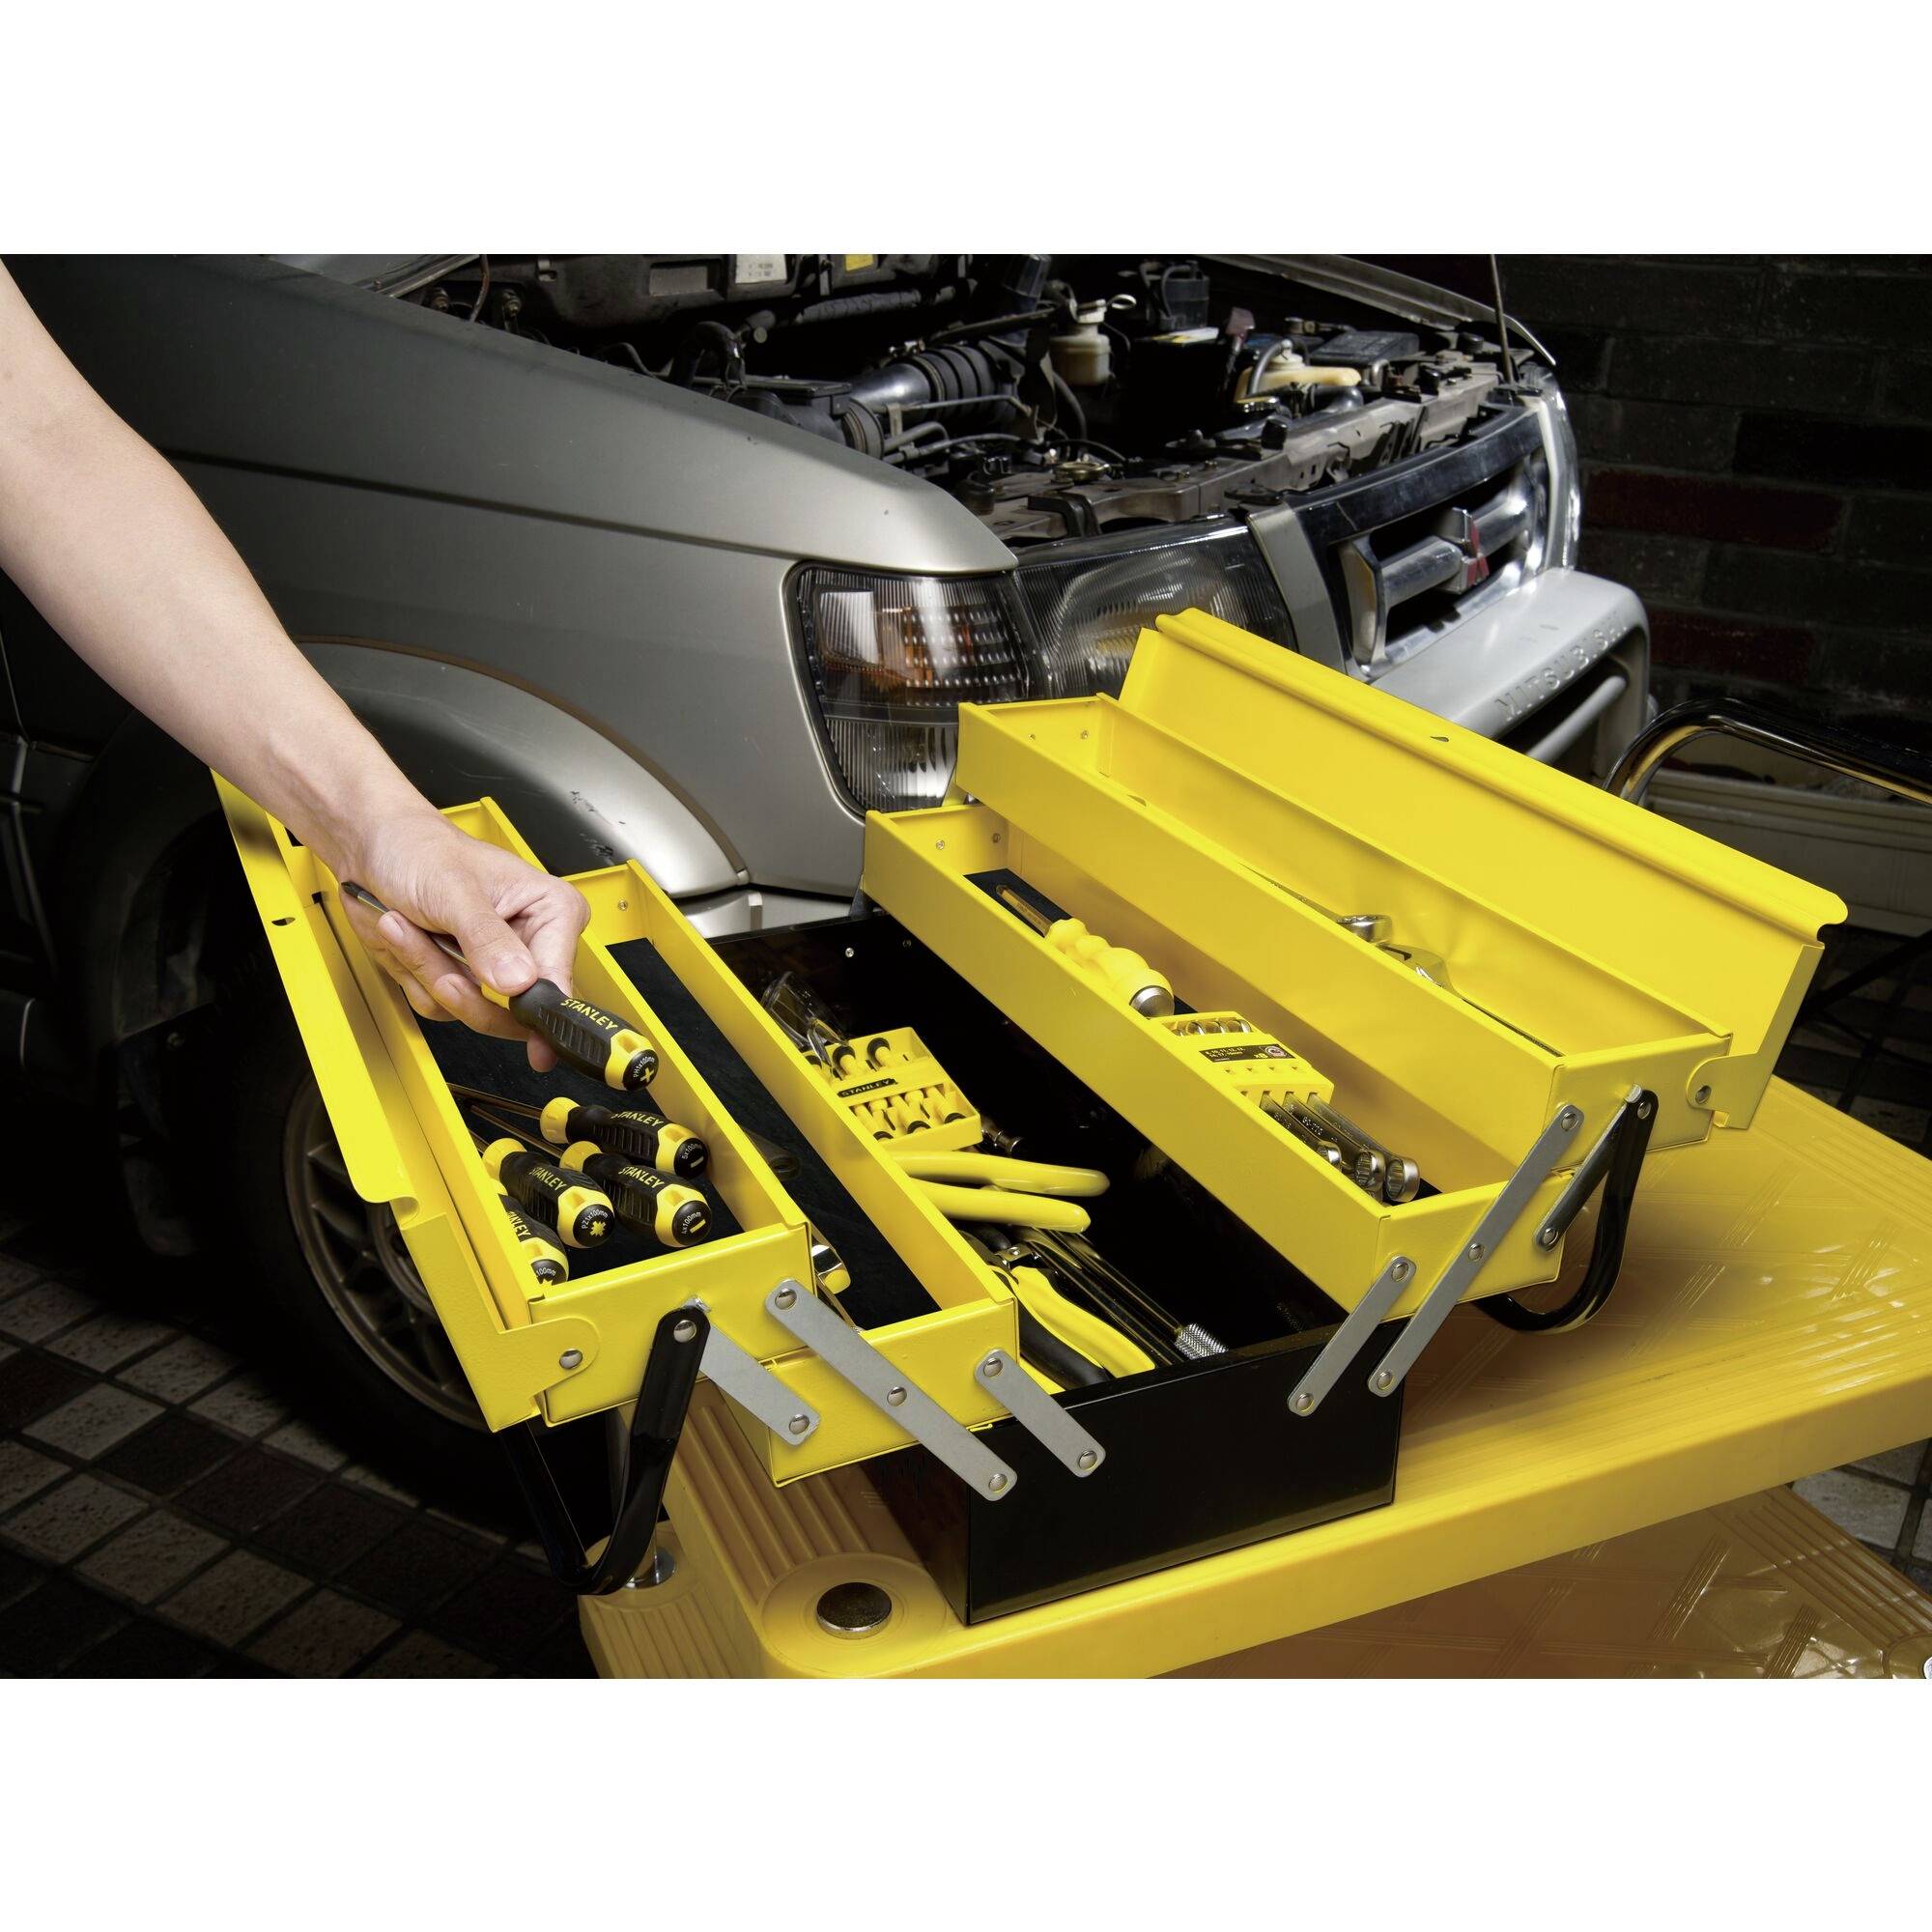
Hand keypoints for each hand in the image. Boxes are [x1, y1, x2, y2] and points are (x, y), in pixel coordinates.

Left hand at [335, 809, 590, 1072]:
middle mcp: (529, 944)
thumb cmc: (419, 849)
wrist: (373, 849)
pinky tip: (407, 937)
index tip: (533, 1040)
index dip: (541, 1012)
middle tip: (437, 965)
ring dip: (428, 973)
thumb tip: (520, 982)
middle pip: (515, 1009)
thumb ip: (488, 939)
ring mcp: (492, 966)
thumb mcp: (455, 890)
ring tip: (407, 927)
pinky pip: (439, 1006)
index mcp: (551, 912)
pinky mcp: (459, 978)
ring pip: (470, 1010)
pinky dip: (413, 975)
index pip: (557, 980)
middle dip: (463, 987)